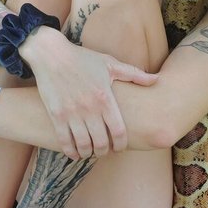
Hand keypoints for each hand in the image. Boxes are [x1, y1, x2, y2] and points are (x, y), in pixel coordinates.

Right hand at [21, 28, 157, 158]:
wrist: (51, 54)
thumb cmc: (82, 59)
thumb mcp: (110, 64)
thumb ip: (134, 74)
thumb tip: (156, 80)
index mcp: (105, 98)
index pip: (118, 131)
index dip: (121, 144)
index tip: (120, 148)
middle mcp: (89, 108)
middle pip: (101, 142)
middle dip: (104, 151)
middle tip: (104, 151)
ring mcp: (71, 113)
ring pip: (83, 144)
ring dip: (88, 153)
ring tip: (90, 152)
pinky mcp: (56, 115)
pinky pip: (64, 140)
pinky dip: (70, 151)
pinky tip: (74, 153)